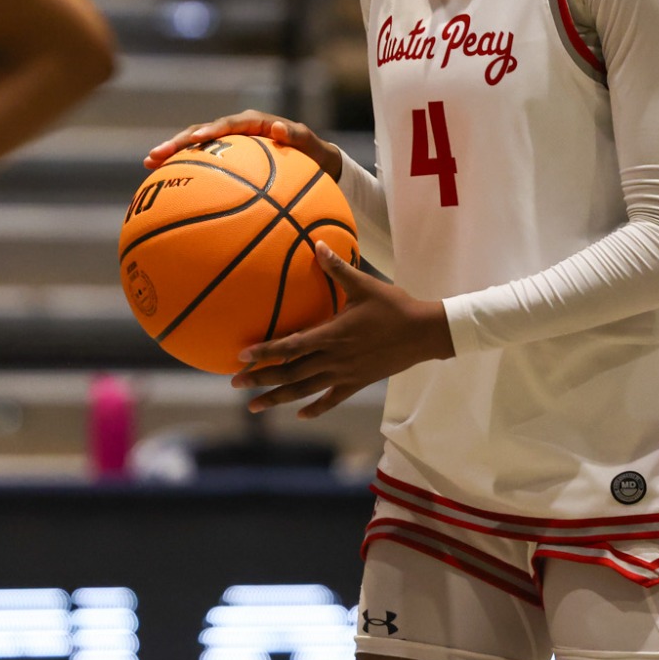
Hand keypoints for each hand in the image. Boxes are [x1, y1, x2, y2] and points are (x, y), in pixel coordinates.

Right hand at [146, 110, 340, 179]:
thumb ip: (298, 136)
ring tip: (149, 163)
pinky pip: (203, 164)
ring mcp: (229, 146)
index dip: (211, 130)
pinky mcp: (226, 160)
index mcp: (255, 124)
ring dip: (173, 153)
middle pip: (202, 133)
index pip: (229, 124)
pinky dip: (185, 171)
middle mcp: (238, 131)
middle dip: (178, 142)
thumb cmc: (315, 157)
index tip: (197, 139)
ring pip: (196, 147)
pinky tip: (165, 187)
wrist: (316, 165)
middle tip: (156, 153)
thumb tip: (279, 129)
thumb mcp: (313, 146)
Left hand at [231, 244, 452, 416]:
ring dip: (277, 397)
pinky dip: (314, 408)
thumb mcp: (364, 285)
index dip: (265, 351)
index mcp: (332, 334)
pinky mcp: (357, 383)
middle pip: (290, 373)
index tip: (242, 355)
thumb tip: (317, 245)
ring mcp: (344, 374)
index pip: (291, 346)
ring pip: (304, 390)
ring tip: (254, 406)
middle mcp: (334, 358)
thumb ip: (337, 269)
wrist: (423, 333)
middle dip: (261, 378)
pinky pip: (331, 400)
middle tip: (235, 383)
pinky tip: (300, 414)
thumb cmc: (394, 306)